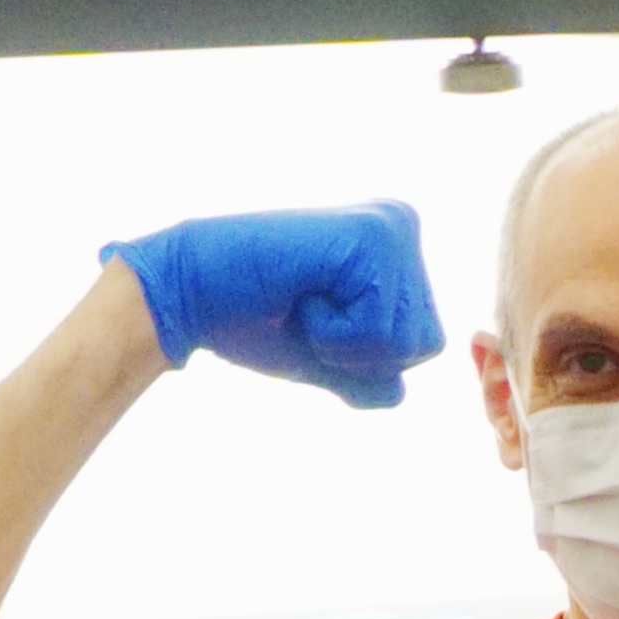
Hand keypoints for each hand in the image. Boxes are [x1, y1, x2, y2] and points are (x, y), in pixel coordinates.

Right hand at [98, 205, 443, 408]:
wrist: (192, 294)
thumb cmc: (255, 323)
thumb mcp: (330, 362)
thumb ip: (373, 377)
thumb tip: (401, 392)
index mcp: (398, 250)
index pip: (426, 346)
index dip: (366, 361)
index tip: (314, 318)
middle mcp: (401, 225)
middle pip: (425, 345)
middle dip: (360, 355)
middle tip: (306, 310)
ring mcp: (390, 228)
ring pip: (405, 341)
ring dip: (343, 345)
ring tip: (303, 300)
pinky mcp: (371, 238)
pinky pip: (379, 331)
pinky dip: (334, 336)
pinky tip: (300, 294)